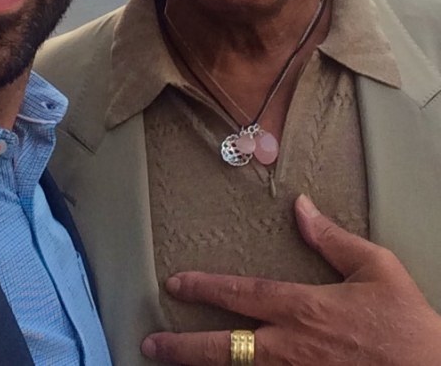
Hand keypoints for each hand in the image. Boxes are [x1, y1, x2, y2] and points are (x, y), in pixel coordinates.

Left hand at [141, 194, 440, 364]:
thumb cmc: (407, 324)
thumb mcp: (375, 268)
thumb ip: (331, 238)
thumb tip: (300, 207)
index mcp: (304, 308)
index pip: (241, 293)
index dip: (205, 287)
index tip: (175, 283)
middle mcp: (292, 347)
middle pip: (226, 348)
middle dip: (183, 346)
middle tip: (150, 344)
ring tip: (170, 365)